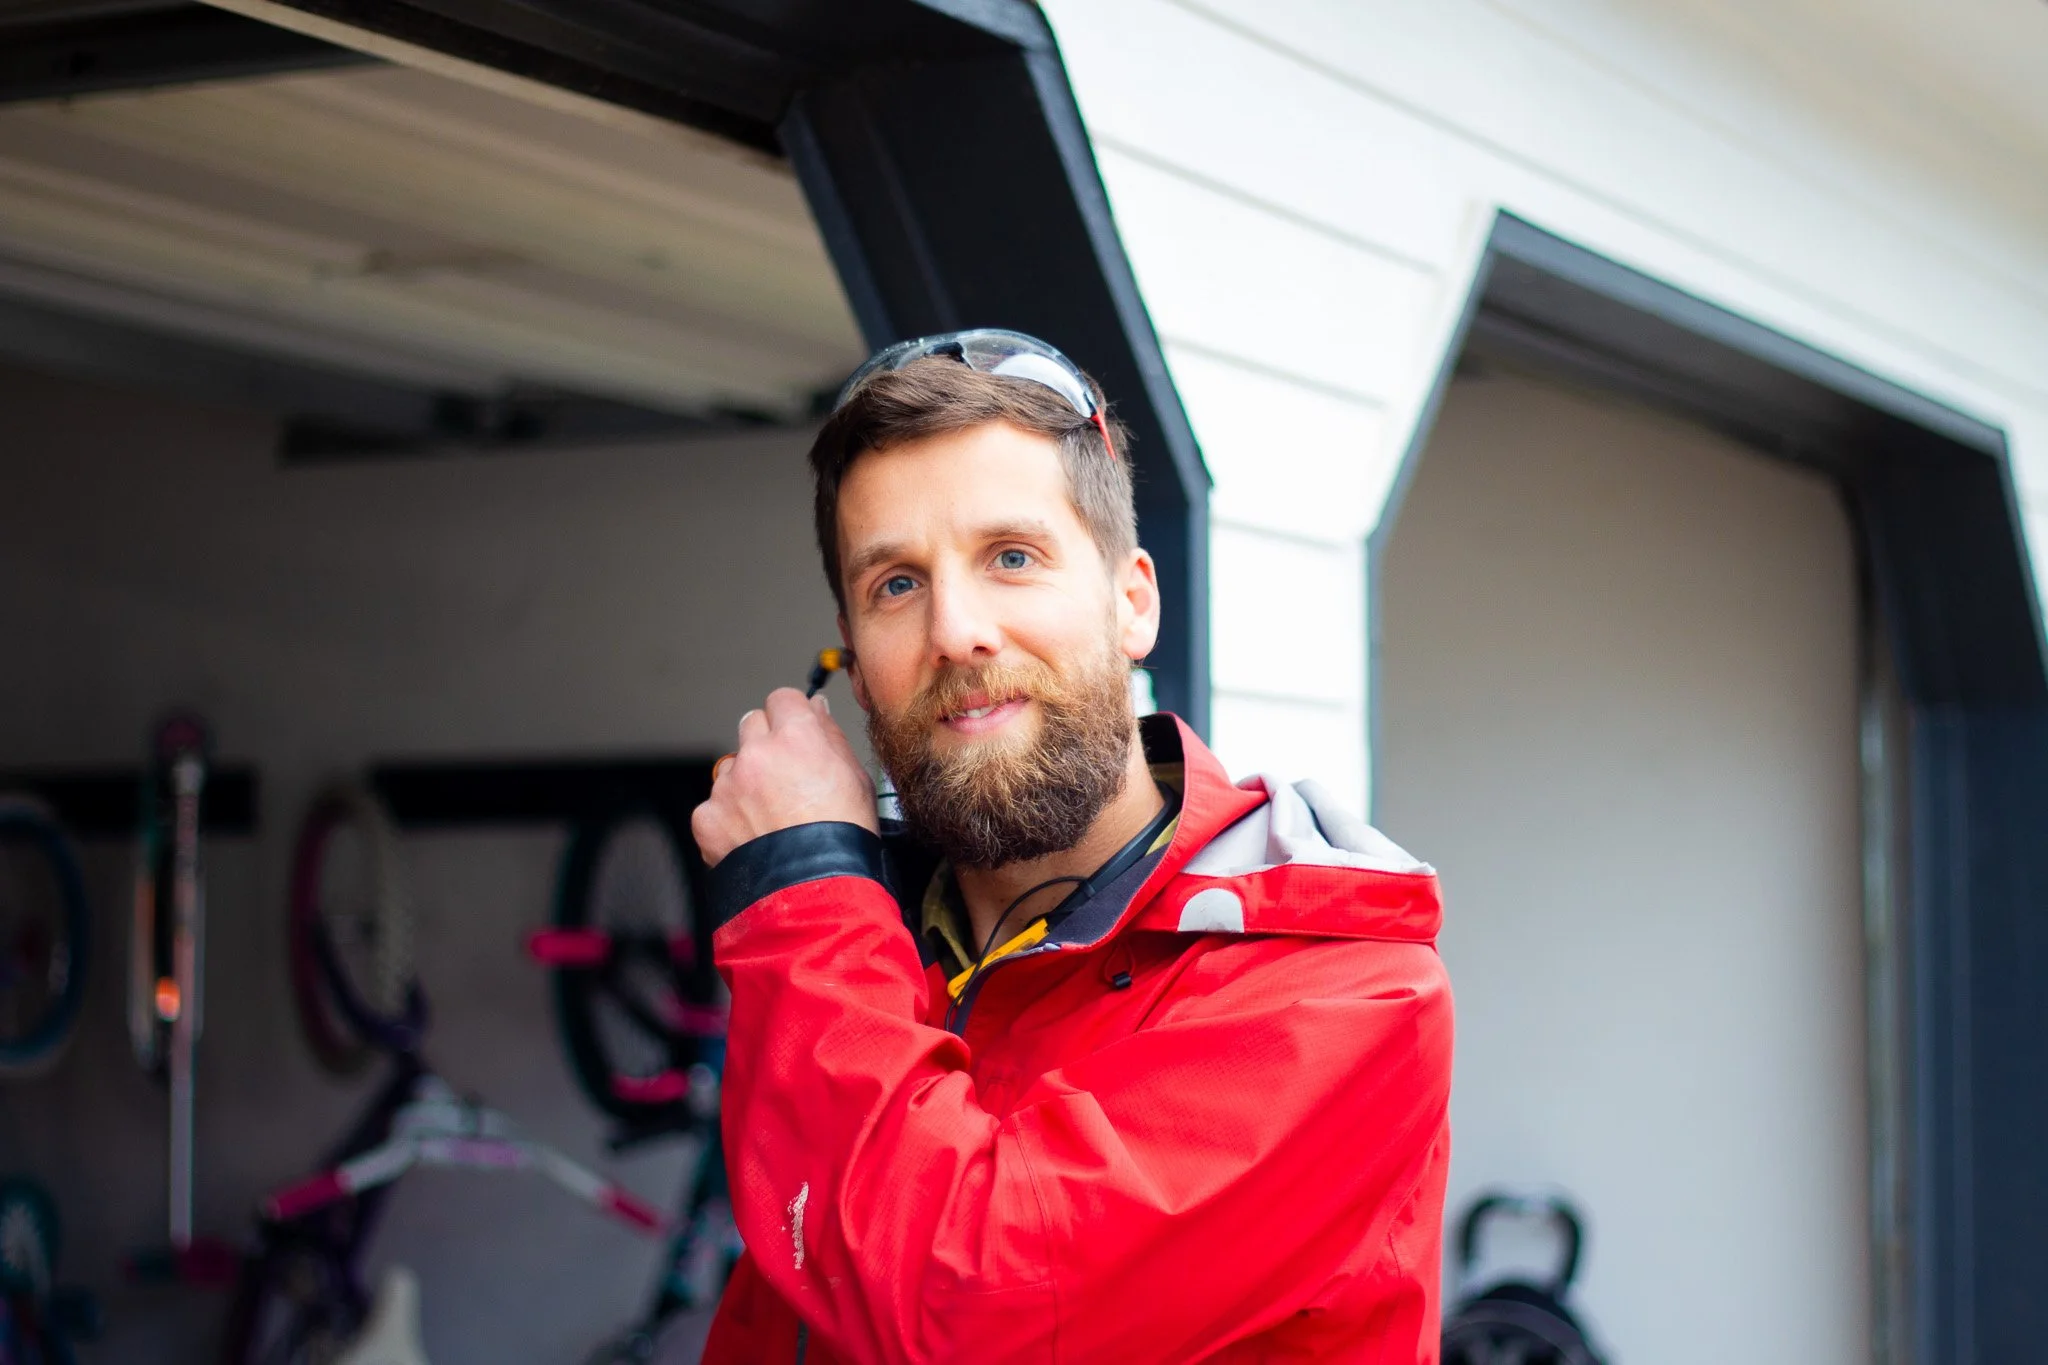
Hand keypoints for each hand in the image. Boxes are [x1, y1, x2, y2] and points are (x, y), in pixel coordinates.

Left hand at [691, 688, 877, 866]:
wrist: (817, 891)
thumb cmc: (844, 838)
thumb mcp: (856, 778)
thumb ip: (831, 736)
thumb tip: (816, 708)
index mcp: (797, 736)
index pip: (782, 699)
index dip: (790, 716)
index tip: (795, 732)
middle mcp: (757, 753)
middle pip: (751, 725)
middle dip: (765, 744)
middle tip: (785, 777)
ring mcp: (728, 786)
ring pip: (731, 767)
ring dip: (745, 782)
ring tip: (771, 817)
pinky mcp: (708, 817)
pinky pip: (714, 806)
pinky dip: (728, 819)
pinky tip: (752, 838)